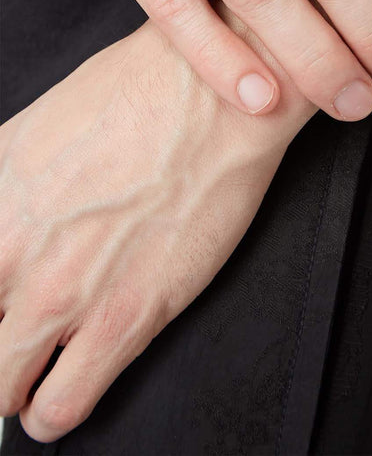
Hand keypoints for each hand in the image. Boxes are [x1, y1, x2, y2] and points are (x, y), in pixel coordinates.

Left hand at [0, 15, 315, 442]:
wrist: (218, 96)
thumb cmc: (142, 91)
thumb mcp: (38, 124)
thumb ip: (3, 182)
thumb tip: (0, 213)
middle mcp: (14, 250)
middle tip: (4, 339)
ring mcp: (64, 291)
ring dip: (8, 389)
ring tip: (23, 381)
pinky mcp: (125, 320)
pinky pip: (61, 406)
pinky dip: (52, 412)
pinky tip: (61, 395)